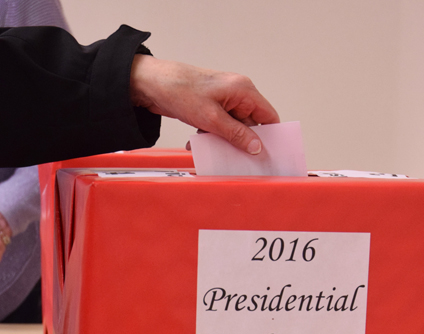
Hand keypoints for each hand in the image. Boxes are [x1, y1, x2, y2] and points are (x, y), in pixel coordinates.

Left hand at [130, 56, 279, 154]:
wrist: (153, 84)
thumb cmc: (181, 90)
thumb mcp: (212, 119)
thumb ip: (236, 134)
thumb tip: (256, 147)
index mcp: (243, 90)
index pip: (268, 116)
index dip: (271, 136)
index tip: (268, 154)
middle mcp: (236, 94)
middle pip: (250, 126)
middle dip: (242, 142)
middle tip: (236, 158)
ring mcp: (223, 101)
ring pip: (233, 129)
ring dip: (222, 141)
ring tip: (210, 147)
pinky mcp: (211, 108)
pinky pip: (219, 128)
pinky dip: (210, 137)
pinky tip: (197, 141)